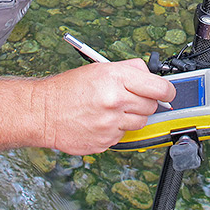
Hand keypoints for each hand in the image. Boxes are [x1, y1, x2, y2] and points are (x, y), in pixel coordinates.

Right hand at [37, 59, 174, 154]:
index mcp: (116, 78)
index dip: (167, 91)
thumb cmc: (68, 89)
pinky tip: (101, 121)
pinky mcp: (106, 141)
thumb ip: (130, 70)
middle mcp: (115, 101)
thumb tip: (151, 75)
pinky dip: (117, 129)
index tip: (166, 92)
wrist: (42, 112)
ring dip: (131, 117)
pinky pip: (124, 136)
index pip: (160, 88)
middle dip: (144, 102)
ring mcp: (111, 123)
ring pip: (140, 122)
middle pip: (151, 106)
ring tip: (112, 110)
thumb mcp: (100, 68)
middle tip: (128, 98)